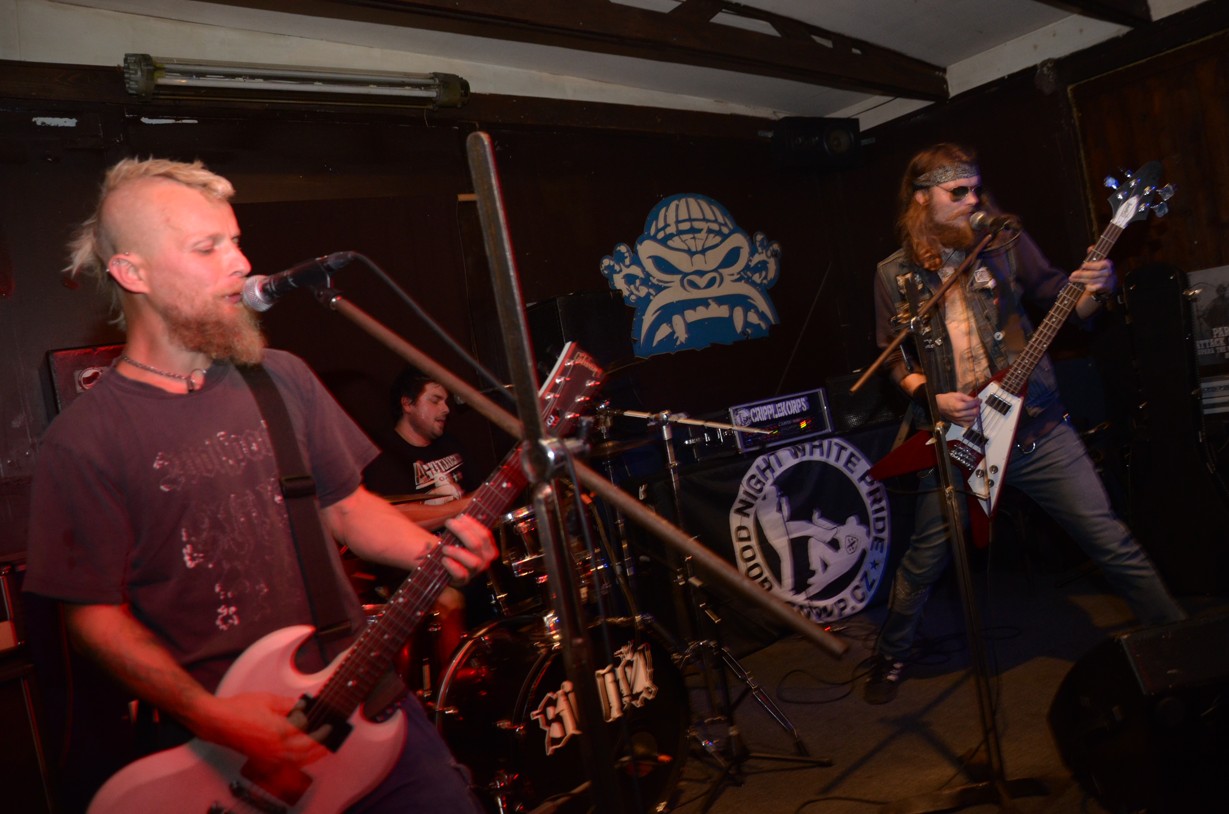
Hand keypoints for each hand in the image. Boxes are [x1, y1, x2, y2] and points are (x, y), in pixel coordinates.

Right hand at [195, 692, 328, 768]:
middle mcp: (275, 748)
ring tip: (321, 748)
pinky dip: (297, 762)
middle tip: (329, 736)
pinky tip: (301, 757)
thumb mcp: (268, 699)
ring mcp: (268, 756)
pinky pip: (284, 765)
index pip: (307, 732)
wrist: (217, 721)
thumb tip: (303, 707)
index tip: (329, 724)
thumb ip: (289, 704)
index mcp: (279, 731)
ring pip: (297, 762)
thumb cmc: (238, 709)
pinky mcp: (261, 759)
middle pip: (306, 751)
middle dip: (321, 744)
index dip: (320, 728)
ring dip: (311, 756)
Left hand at [439, 514, 496, 584]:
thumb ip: (466, 528)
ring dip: (457, 552)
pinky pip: (461, 574)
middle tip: (449, 523)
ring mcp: (475, 571)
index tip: (460, 517)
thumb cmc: (457, 551)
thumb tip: (462, 515)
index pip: (485, 535)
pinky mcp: (463, 580)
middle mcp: (485, 561)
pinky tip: (444, 559)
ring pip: (473, 561)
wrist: (450, 571)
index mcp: (488, 549)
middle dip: (462, 531)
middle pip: (477, 544)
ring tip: (444, 547)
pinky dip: (452, 566)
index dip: (472, 524)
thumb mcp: (464, 539)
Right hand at [935, 391, 980, 426]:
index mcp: (958, 406)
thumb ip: (968, 398)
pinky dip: (972, 421)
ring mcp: (958, 419)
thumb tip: (978, 400)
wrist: (938, 405)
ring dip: (975, 414)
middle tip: (976, 404)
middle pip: (974, 412)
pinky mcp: (958, 423)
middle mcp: (959, 414)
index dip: (978, 401)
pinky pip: (968, 424)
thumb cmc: (947, 399)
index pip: (973, 404)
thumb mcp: (958, 395)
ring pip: (973, 418)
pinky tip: (971, 416)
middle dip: (977, 407)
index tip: (979, 400)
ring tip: (973, 409)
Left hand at [1070, 252, 1114, 297]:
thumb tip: (1090, 248)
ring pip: (1091, 281)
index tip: (1083, 266)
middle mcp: (1108, 272)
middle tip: (1072, 275)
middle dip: (1081, 274)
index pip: (1099, 265)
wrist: (1111, 282)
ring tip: (1072, 279)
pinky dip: (1088, 286)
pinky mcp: (1103, 288)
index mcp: (1108, 264)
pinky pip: (1093, 288)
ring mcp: (1106, 281)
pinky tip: (1083, 285)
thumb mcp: (1100, 260)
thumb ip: (1094, 254)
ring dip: (1080, 280)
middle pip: (1093, 274)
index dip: (1091, 266)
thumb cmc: (1102, 269)